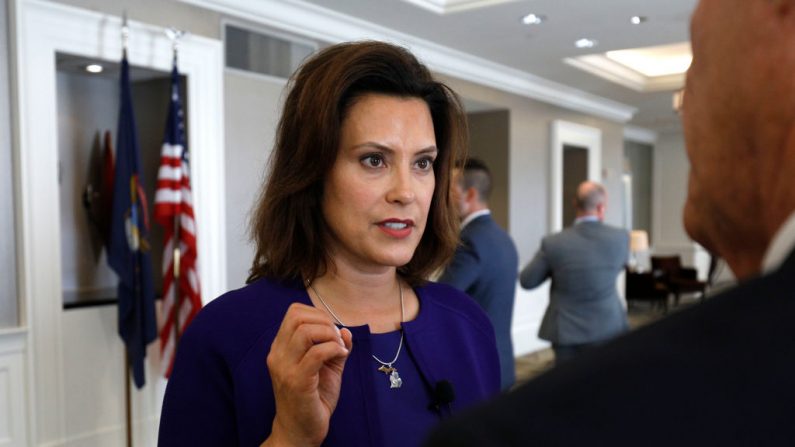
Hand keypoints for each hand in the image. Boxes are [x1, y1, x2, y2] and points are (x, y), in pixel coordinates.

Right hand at [265, 303, 352, 445]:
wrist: (299, 431)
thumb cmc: (311, 399)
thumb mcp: (326, 368)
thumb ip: (334, 347)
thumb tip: (345, 330)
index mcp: (280, 348)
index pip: (293, 312)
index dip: (317, 314)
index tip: (331, 330)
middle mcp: (278, 355)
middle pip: (298, 317)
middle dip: (324, 321)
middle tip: (336, 339)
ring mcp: (285, 368)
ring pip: (306, 332)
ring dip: (330, 335)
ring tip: (339, 348)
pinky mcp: (297, 382)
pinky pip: (317, 353)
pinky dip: (334, 349)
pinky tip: (341, 356)